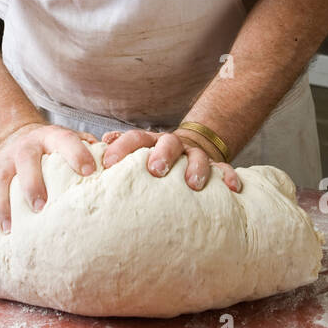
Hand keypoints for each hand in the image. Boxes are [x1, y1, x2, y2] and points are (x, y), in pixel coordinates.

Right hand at [0, 123, 97, 233]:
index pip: (65, 140)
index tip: (87, 171)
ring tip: (8, 227)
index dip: (76, 153)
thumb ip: (94, 150)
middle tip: (41, 207)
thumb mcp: (75, 142)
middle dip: (33, 184)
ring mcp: (3, 160)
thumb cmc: (58, 150)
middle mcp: (25, 147)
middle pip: (26, 161)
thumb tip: (119, 163)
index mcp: (51, 137)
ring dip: (1, 203)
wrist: (21, 137)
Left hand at [100, 127, 240, 193]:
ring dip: (196, 167)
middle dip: (162, 155)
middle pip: (168, 143)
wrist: (190, 149)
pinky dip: (228, 177)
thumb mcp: (135, 158)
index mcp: (150, 143)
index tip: (109, 162)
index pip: (135, 138)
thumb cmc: (152, 163)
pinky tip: (232, 188)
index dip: (122, 147)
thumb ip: (118, 154)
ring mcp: (194, 154)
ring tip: (193, 184)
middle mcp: (172, 145)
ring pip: (197, 156)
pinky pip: (225, 169)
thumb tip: (95, 150)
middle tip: (155, 170)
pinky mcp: (215, 166)